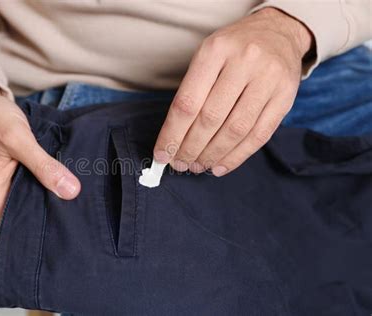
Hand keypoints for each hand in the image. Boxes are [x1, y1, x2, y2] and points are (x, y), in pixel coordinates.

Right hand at [0, 79, 80, 222]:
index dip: (49, 224)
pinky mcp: (22, 169)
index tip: (75, 220)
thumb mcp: (17, 140)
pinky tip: (72, 174)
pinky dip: (54, 175)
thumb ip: (43, 166)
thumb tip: (70, 191)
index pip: (25, 225)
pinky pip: (41, 178)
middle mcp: (4, 193)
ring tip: (85, 191)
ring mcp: (14, 181)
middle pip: (36, 210)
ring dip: (58, 189)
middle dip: (59, 206)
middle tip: (87, 204)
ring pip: (41, 193)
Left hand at [154, 8, 311, 175]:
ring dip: (213, 155)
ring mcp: (269, 79)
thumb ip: (192, 91)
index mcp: (215, 50)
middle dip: (191, 148)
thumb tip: (173, 138)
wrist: (277, 32)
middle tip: (180, 164)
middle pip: (210, 118)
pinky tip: (221, 166)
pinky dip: (237, 156)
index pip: (187, 103)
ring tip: (198, 166)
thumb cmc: (233, 50)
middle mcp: (244, 62)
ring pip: (235, 130)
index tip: (161, 154)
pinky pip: (259, 135)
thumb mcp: (207, 56)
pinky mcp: (286, 97)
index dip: (172, 134)